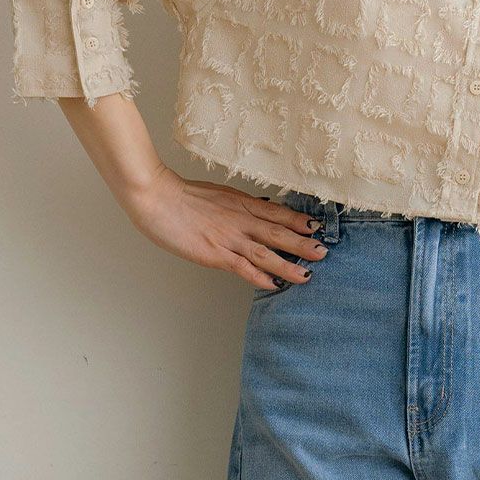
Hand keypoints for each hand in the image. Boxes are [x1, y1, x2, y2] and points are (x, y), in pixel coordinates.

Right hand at [121, 166, 327, 290]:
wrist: (155, 195)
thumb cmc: (180, 195)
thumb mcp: (216, 194)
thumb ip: (236, 204)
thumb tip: (256, 208)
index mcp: (240, 202)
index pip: (277, 212)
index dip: (299, 220)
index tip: (318, 227)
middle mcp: (239, 219)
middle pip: (279, 232)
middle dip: (303, 243)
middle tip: (323, 252)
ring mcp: (228, 237)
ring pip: (266, 252)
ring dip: (289, 263)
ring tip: (308, 273)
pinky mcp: (214, 253)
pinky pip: (242, 267)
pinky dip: (260, 277)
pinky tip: (274, 285)